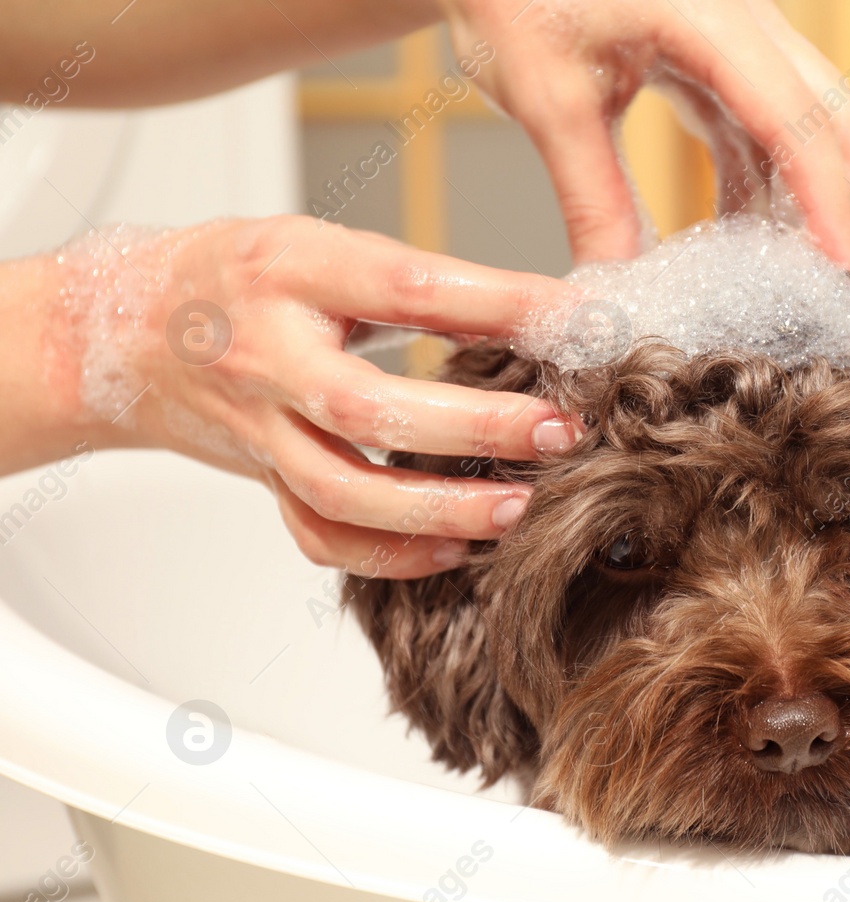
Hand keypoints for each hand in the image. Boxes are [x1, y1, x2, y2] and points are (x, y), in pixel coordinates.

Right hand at [54, 216, 581, 578]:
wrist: (120, 327)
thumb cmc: (241, 277)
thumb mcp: (321, 248)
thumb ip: (414, 285)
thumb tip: (543, 316)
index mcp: (290, 269)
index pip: (407, 288)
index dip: (500, 305)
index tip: (579, 322)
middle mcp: (266, 353)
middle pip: (370, 407)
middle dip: (478, 426)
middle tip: (560, 430)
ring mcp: (257, 427)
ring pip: (344, 491)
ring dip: (441, 508)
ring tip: (521, 507)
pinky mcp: (260, 479)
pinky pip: (321, 535)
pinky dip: (391, 554)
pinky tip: (454, 549)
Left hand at [438, 0, 849, 271]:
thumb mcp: (548, 99)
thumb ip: (592, 196)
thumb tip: (620, 288)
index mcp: (703, 15)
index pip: (792, 118)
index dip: (825, 200)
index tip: (842, 270)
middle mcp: (745, 17)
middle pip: (838, 119)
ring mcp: (745, 35)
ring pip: (819, 125)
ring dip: (822, 203)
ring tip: (811, 285)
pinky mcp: (730, 56)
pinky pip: (774, 128)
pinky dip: (775, 188)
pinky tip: (759, 246)